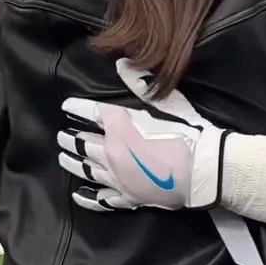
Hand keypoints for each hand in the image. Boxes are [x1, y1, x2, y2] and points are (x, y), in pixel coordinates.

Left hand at [57, 59, 227, 211]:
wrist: (204, 171)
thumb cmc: (187, 134)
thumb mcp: (167, 102)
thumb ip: (141, 84)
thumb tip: (122, 64)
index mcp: (119, 127)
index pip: (91, 113)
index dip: (76, 108)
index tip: (66, 106)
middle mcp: (111, 153)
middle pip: (83, 144)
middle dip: (70, 138)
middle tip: (61, 135)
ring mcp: (117, 178)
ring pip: (86, 170)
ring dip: (72, 163)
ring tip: (63, 158)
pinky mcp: (128, 198)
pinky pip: (101, 199)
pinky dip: (87, 197)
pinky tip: (78, 195)